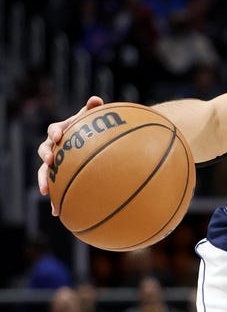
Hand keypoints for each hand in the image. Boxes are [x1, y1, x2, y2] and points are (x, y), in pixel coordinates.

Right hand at [37, 95, 103, 211]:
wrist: (92, 142)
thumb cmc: (92, 129)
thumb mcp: (94, 118)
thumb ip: (94, 109)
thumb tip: (96, 99)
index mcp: (62, 131)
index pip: (55, 129)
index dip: (55, 131)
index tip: (58, 135)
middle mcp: (54, 147)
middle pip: (44, 150)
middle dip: (45, 155)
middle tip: (49, 160)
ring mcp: (55, 162)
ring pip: (45, 171)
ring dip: (44, 179)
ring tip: (45, 190)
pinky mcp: (59, 176)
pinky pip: (55, 187)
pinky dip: (55, 199)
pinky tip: (57, 212)